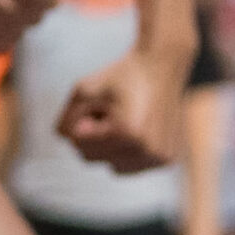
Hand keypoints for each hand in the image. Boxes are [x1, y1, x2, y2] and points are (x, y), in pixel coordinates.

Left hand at [59, 45, 184, 172]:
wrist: (159, 68)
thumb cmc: (119, 78)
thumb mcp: (83, 90)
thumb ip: (67, 120)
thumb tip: (70, 142)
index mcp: (126, 133)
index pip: (79, 145)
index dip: (82, 122)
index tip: (97, 104)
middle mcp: (146, 150)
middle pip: (93, 159)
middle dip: (94, 136)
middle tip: (109, 111)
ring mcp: (158, 157)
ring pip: (114, 167)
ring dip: (110, 147)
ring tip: (123, 120)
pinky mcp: (167, 160)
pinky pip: (132, 166)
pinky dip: (128, 152)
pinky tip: (137, 129)